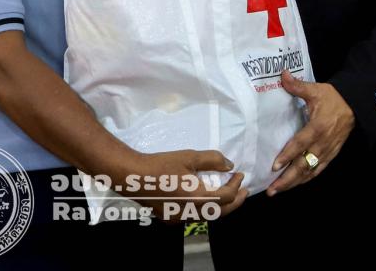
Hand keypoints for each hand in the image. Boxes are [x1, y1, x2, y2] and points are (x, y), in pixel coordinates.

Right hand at [129, 149, 246, 221]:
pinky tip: (207, 199)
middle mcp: (189, 213)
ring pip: (207, 216)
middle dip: (234, 202)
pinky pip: (194, 216)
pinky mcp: (169, 218)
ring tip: (230, 195)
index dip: (236, 186)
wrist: (132, 175)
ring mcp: (178, 218)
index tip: (240, 174)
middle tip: (244, 191)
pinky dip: (206, 209)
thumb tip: (230, 165)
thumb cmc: (161, 164)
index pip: (225, 197)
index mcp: (196, 198)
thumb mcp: (190, 156)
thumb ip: (213, 160)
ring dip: (221, 207)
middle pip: (219, 212)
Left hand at [267, 72, 355, 194]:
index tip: (275, 166)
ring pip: (310, 170)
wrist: (356, 104)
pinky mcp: (332, 154)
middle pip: (304, 164)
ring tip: (278, 190)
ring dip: (294, 182)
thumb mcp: (316, 89)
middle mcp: (323, 142)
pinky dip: (307, 179)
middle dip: (287, 179)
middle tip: (272, 190)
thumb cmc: (333, 98)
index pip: (300, 143)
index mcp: (318, 126)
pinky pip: (319, 170)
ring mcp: (328, 150)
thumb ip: (298, 86)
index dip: (288, 155)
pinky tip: (296, 184)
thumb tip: (282, 74)